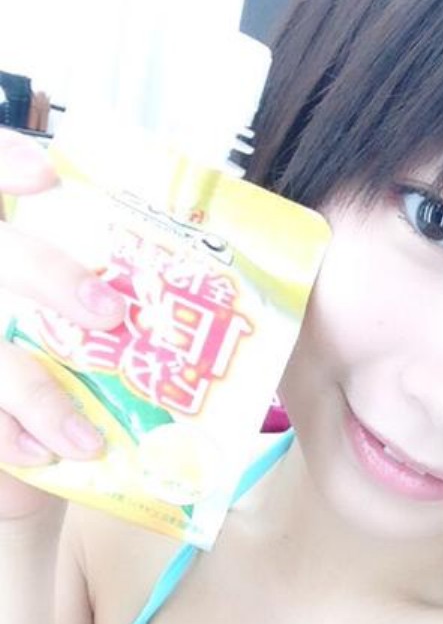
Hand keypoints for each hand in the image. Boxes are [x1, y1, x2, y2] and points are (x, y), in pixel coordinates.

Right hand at [0, 131, 125, 522]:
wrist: (43, 453)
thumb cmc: (87, 378)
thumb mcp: (109, 334)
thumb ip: (138, 303)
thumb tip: (238, 292)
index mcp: (19, 257)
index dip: (7, 166)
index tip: (47, 175)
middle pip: (1, 257)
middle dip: (49, 276)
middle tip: (108, 311)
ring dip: (40, 395)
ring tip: (89, 438)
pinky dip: (10, 439)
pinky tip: (46, 457)